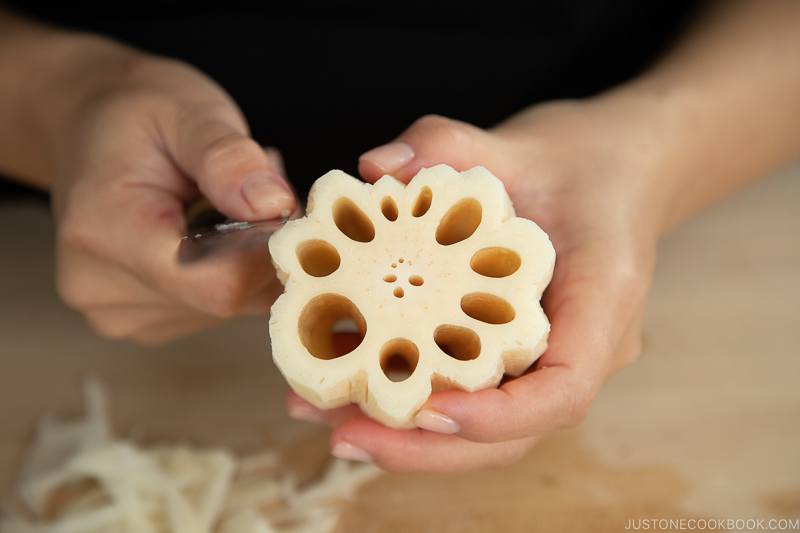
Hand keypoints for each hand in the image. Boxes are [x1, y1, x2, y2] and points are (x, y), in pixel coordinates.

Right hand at [44, 41, 295, 343]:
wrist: (89, 127)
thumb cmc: (137, 113)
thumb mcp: (187, 111)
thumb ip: (229, 159)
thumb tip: (275, 206)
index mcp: (105, 229)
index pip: (217, 282)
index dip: (267, 253)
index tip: (283, 207)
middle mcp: (102, 285)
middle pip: (227, 297)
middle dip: (260, 248)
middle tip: (253, 191)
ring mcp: (121, 311)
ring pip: (229, 306)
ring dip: (247, 258)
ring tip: (222, 205)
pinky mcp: (142, 321)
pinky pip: (214, 309)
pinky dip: (230, 271)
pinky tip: (209, 232)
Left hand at [287, 97, 680, 470]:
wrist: (611, 174)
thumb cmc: (578, 161)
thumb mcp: (518, 142)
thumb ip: (448, 145)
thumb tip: (372, 168)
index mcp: (603, 301)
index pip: (563, 391)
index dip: (494, 417)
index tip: (424, 411)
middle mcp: (580, 349)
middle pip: (511, 436)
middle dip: (424, 448)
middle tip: (342, 435)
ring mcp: (548, 360)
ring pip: (483, 429)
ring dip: (403, 434)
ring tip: (322, 411)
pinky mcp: (515, 355)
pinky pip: (466, 391)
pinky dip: (406, 393)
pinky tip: (344, 371)